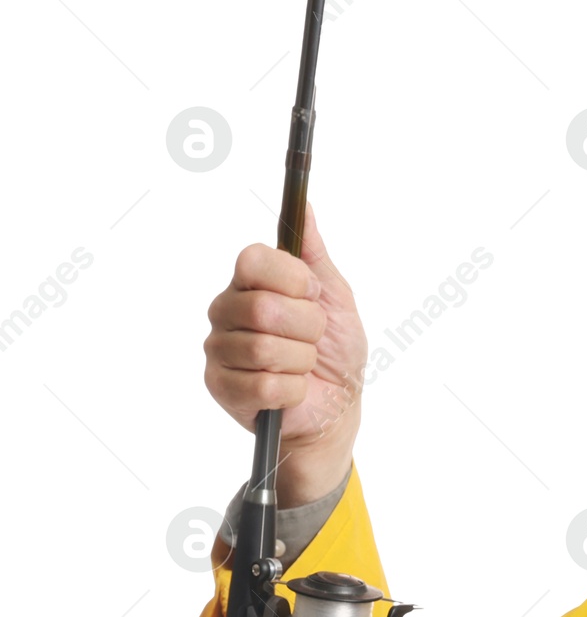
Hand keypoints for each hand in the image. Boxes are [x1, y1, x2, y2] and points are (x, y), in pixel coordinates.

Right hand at [203, 201, 367, 506]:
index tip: (313, 297)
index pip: (254, 260)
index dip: (295, 282)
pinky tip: (292, 390)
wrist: (336, 409)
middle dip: (307, 328)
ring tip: (303, 366)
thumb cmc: (335, 354)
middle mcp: (227, 310)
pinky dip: (292, 390)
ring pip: (265, 349)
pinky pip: (266, 385)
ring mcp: (220, 349)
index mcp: (250, 282)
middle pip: (263, 307)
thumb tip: (303, 207)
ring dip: (301, 361)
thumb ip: (314, 256)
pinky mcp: (222, 387)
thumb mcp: (335, 300)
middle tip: (313, 339)